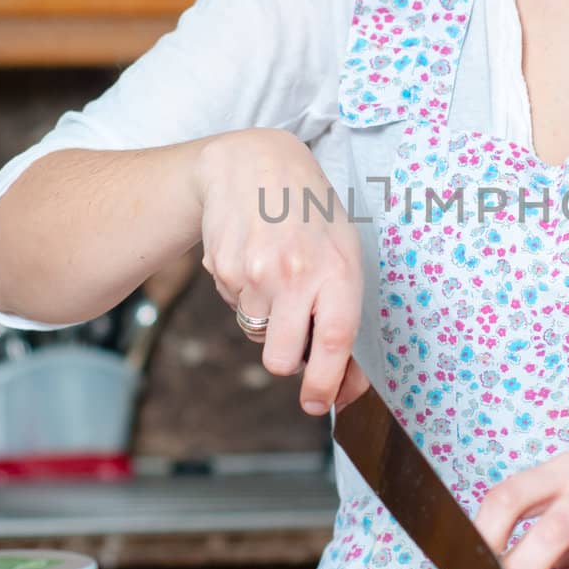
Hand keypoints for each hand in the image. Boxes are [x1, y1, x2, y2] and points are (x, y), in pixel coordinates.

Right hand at [193, 128, 367, 413]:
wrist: (253, 163)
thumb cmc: (311, 214)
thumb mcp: (344, 256)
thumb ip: (345, 322)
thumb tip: (346, 390)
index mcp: (338, 269)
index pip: (334, 342)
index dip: (327, 382)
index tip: (320, 405)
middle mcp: (295, 274)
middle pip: (281, 359)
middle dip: (286, 359)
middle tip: (294, 331)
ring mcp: (254, 272)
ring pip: (255, 334)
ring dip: (266, 317)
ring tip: (277, 272)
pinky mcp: (222, 269)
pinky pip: (235, 307)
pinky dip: (245, 294)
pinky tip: (254, 256)